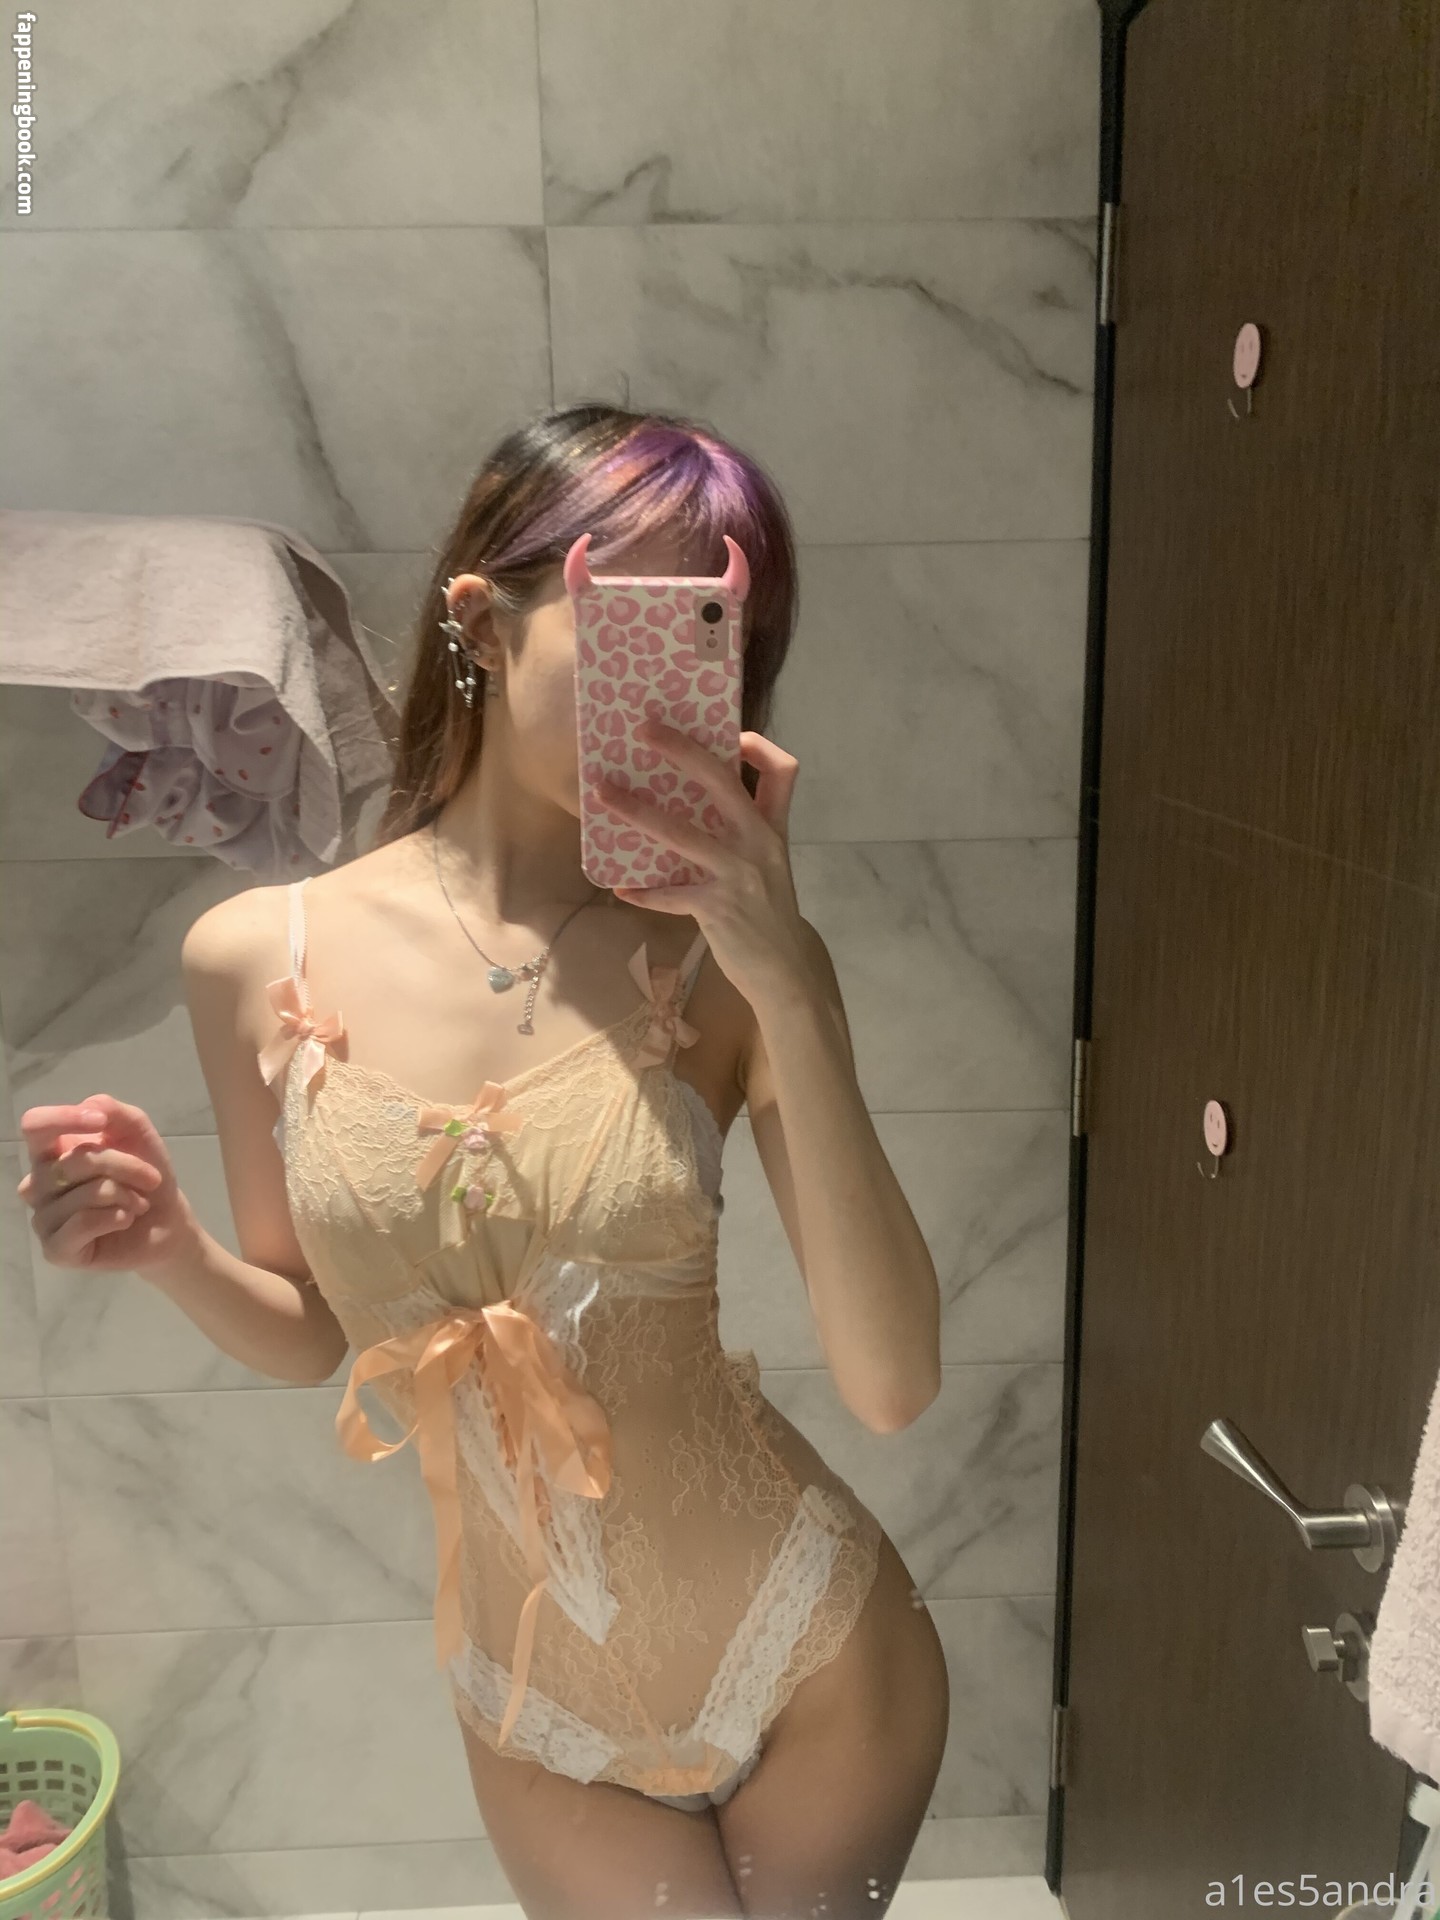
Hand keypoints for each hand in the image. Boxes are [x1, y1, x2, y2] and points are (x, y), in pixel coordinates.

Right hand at [18, 1093, 200, 1274]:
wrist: (166, 1223)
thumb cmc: (145, 1177)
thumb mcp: (138, 1133)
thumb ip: (115, 1111)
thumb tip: (88, 1106)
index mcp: (50, 1153)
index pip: (35, 1125)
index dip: (64, 1118)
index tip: (101, 1121)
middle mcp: (38, 1184)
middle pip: (73, 1160)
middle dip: (124, 1164)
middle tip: (151, 1178)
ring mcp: (43, 1218)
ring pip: (86, 1192)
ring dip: (126, 1194)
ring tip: (137, 1204)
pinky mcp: (55, 1249)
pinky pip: (84, 1223)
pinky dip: (115, 1217)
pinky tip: (125, 1220)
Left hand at [598, 722, 810, 1009]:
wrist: (786, 968)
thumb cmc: (770, 911)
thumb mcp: (768, 864)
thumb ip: (743, 833)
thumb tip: (696, 807)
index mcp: (773, 828)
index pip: (783, 772)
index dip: (759, 746)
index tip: (732, 736)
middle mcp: (759, 843)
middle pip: (722, 781)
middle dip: (682, 750)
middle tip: (645, 730)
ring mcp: (737, 874)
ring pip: (680, 832)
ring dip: (636, 811)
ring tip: (603, 794)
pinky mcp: (716, 907)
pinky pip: (668, 894)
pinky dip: (643, 891)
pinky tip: (623, 888)